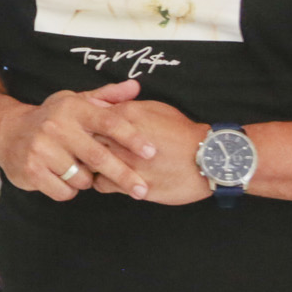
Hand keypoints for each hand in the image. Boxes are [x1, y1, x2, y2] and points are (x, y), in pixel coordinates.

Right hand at [0, 81, 157, 201]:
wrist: (5, 132)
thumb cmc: (50, 118)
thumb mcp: (75, 101)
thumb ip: (106, 96)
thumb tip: (135, 86)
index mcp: (72, 108)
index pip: (108, 122)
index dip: (132, 137)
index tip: (151, 152)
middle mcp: (56, 126)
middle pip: (99, 156)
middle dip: (124, 175)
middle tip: (142, 189)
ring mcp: (41, 149)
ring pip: (82, 178)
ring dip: (88, 181)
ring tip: (79, 170)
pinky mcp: (31, 170)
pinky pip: (64, 191)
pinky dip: (69, 190)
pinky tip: (62, 178)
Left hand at [89, 98, 214, 204]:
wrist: (210, 159)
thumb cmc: (183, 132)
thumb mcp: (155, 109)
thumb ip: (125, 106)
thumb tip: (101, 106)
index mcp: (127, 116)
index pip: (89, 117)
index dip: (83, 124)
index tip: (81, 129)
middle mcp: (123, 140)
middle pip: (86, 140)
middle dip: (82, 144)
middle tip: (82, 148)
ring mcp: (128, 164)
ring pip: (91, 164)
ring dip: (91, 165)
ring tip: (96, 165)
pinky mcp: (134, 185)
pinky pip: (103, 184)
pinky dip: (103, 182)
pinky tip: (110, 179)